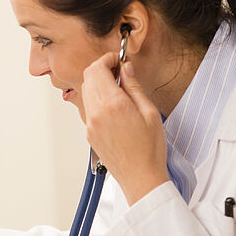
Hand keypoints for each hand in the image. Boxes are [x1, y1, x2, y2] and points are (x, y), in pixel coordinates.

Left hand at [81, 52, 169, 204]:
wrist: (139, 176)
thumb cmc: (148, 149)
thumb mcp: (148, 111)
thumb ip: (133, 87)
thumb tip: (126, 69)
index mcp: (111, 105)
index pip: (96, 69)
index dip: (107, 59)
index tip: (118, 60)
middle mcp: (95, 113)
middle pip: (88, 78)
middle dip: (102, 69)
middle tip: (120, 71)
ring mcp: (89, 124)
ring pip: (86, 92)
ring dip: (99, 84)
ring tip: (120, 89)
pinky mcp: (88, 133)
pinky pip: (89, 108)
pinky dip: (98, 100)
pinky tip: (115, 106)